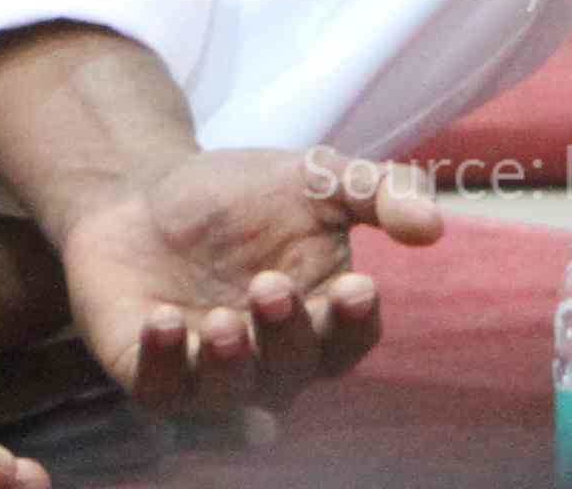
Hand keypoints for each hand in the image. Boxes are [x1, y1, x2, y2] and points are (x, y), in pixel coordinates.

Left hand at [49, 149, 433, 420]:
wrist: (139, 190)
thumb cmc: (239, 196)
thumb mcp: (314, 177)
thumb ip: (379, 191)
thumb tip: (433, 225)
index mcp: (320, 321)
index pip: (349, 338)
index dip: (354, 320)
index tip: (357, 285)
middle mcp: (270, 361)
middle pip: (292, 369)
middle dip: (286, 333)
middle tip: (269, 284)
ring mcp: (208, 372)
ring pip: (231, 394)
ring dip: (230, 363)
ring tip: (223, 322)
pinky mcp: (148, 371)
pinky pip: (161, 387)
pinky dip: (163, 363)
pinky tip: (163, 320)